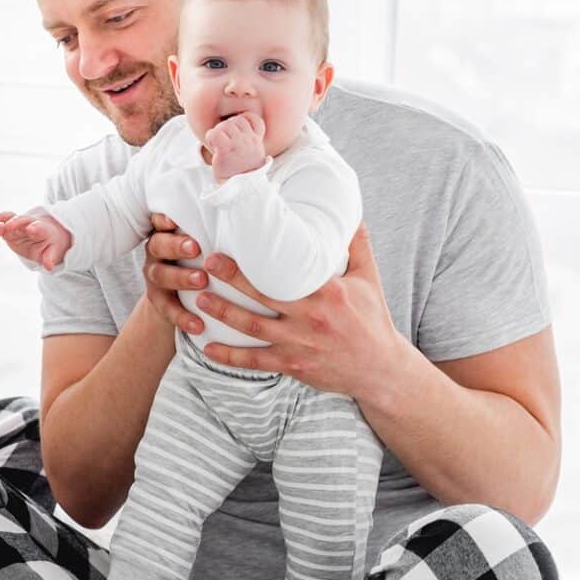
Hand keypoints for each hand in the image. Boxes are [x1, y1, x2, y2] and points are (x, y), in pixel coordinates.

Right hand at [0, 210, 72, 270]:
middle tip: (9, 225)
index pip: (39, 228)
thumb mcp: (52, 251)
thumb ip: (49, 257)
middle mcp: (28, 224)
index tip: (31, 229)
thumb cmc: (50, 243)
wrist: (45, 235)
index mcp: (42, 229)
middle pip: (22, 220)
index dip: (35, 228)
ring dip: (0, 220)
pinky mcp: (8, 230)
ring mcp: (17, 226)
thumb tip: (49, 266)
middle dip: (16, 222)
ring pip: (8, 219)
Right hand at [143, 213, 206, 335]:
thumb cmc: (205, 257)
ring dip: (180, 278)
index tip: (174, 219)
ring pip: (161, 276)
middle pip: (158, 245)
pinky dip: (182, 317)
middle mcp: (157, 252)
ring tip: (201, 281)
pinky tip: (198, 324)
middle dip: (175, 246)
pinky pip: (167, 309)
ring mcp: (155, 276)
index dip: (164, 219)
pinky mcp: (158, 300)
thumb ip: (215, 231)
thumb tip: (248, 213)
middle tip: (195, 248)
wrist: (183, 294)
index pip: (160, 221)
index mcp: (167, 232)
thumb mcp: (206, 242)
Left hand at [195, 223, 415, 403]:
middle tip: (207, 265)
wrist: (380, 369)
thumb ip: (356, 244)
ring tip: (199, 300)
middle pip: (263, 296)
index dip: (259, 259)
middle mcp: (310, 318)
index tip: (237, 244)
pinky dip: (230, 357)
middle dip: (231, 280)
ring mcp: (299, 344)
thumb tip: (350, 210)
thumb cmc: (372, 319)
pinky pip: (255, 361)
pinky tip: (208, 349)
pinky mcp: (292, 366)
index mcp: (328, 292)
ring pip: (252, 327)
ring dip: (223, 314)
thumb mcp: (369, 278)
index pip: (287, 271)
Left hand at [204, 112, 266, 181]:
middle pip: (236, 120)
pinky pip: (215, 133)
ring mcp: (239, 144)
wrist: (240, 188)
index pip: (253, 119)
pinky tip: (213, 146)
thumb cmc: (242, 171)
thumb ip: (248, 140)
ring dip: (218, 132)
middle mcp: (250, 141)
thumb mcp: (252, 154)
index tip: (236, 131)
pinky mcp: (226, 150)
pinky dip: (211, 137)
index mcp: (256, 141)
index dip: (243, 119)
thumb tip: (238, 124)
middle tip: (223, 141)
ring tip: (218, 145)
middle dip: (227, 127)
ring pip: (225, 125)